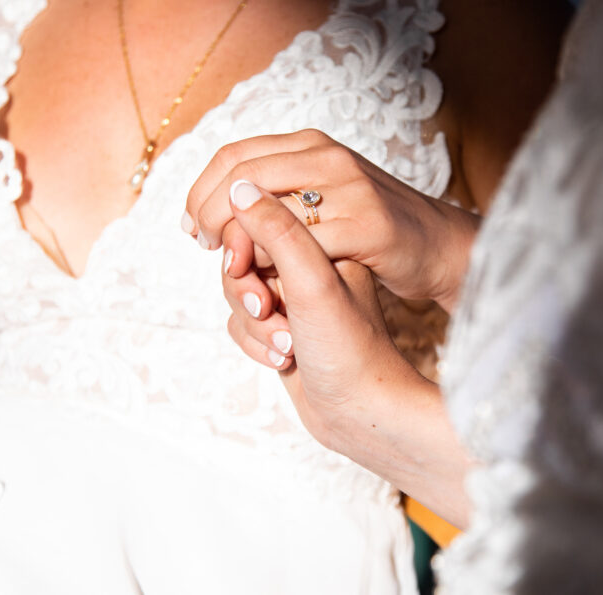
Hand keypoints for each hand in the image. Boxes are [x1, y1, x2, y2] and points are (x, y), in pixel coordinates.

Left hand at [183, 129, 480, 310]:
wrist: (438, 244)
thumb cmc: (370, 227)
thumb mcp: (323, 194)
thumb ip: (279, 190)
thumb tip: (223, 199)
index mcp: (310, 144)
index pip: (232, 154)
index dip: (200, 192)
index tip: (191, 227)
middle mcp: (327, 157)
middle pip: (240, 176)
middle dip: (208, 214)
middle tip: (204, 246)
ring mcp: (349, 188)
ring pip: (267, 209)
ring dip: (237, 241)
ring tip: (230, 266)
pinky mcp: (367, 226)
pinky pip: (303, 245)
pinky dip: (275, 264)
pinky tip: (268, 282)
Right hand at [224, 178, 471, 525]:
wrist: (365, 415)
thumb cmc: (349, 350)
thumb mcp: (313, 282)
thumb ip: (277, 231)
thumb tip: (239, 186)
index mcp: (324, 235)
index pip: (256, 216)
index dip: (244, 253)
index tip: (261, 289)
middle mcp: (311, 258)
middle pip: (240, 253)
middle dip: (247, 292)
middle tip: (271, 315)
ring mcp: (296, 290)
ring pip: (237, 288)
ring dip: (252, 324)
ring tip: (287, 347)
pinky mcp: (285, 320)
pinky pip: (241, 319)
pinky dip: (254, 342)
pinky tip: (285, 360)